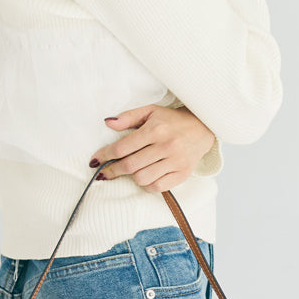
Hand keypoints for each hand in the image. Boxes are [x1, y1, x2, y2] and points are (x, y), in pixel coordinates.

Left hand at [88, 103, 215, 193]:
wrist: (203, 127)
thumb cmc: (172, 119)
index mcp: (155, 129)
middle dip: (112, 170)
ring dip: (131, 176)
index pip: (123, 147)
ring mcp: (175, 162)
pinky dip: (147, 185)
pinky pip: (158, 187)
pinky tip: (144, 177)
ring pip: (142, 178)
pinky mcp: (183, 174)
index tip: (95, 160)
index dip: (105, 155)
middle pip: (130, 165)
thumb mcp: (150, 111)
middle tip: (104, 172)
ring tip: (129, 170)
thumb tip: (107, 123)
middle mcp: (166, 146)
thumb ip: (128, 117)